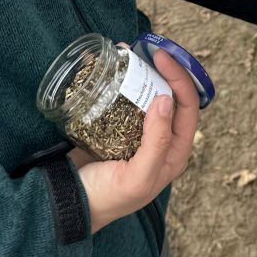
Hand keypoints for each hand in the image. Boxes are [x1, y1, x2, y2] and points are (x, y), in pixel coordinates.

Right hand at [72, 49, 200, 232]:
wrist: (68, 207)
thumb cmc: (107, 199)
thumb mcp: (138, 178)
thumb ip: (157, 142)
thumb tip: (165, 100)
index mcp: (173, 153)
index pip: (187, 108)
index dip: (180, 80)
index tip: (162, 58)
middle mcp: (160, 140)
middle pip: (170, 96)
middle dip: (164, 71)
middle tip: (149, 50)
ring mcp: (136, 132)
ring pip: (147, 95)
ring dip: (143, 73)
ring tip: (132, 52)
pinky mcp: (114, 126)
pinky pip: (124, 99)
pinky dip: (122, 81)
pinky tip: (113, 66)